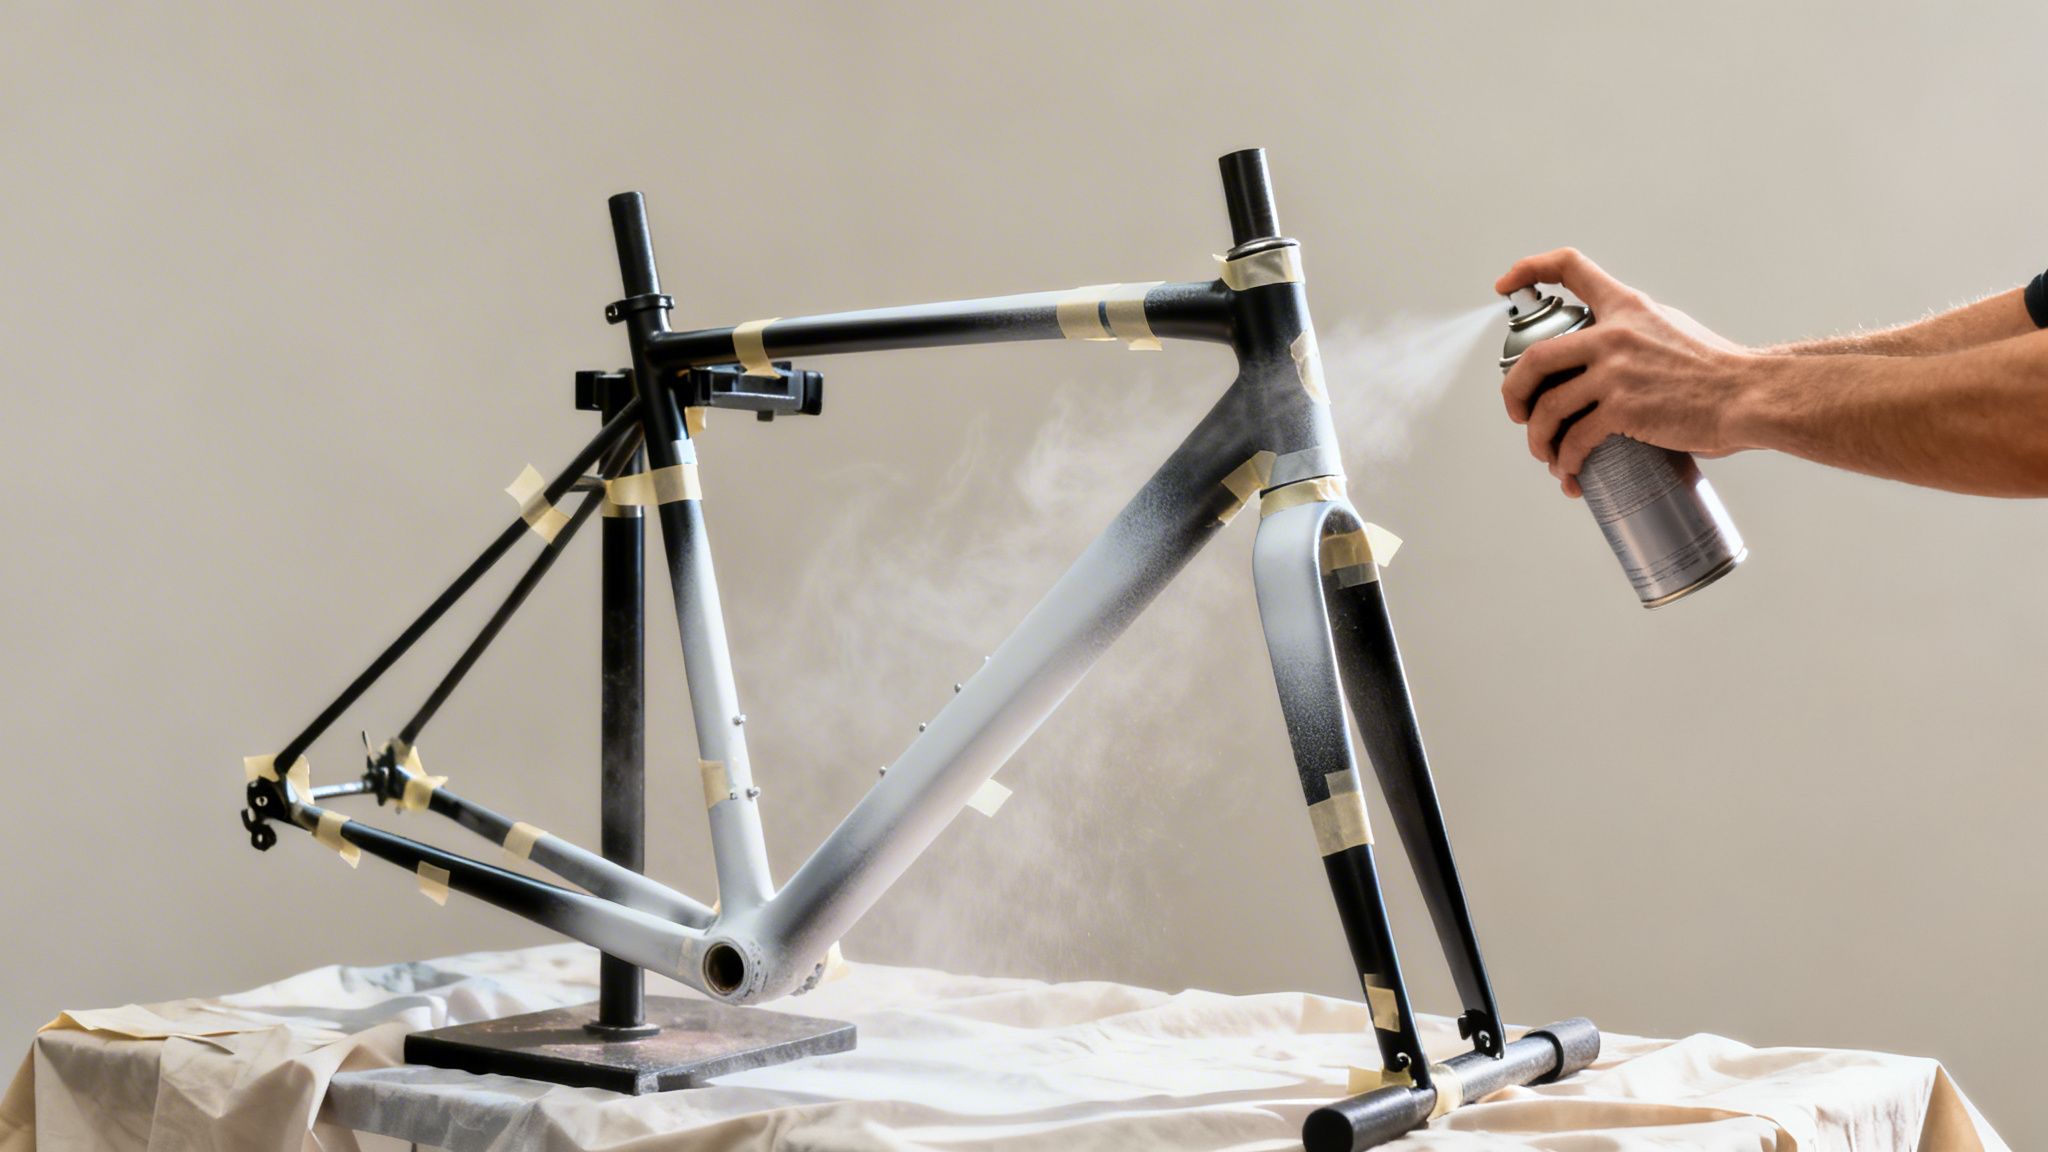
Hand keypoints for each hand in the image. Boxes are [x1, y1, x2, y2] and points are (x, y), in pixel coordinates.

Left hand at [1495, 249, 1757, 496]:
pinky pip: (1575, 440)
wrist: (1750, 396)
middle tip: (1518, 413)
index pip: (1570, 267)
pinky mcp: (1623, 409)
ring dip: (1538, 440)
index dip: (1529, 269)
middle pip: (1534, 358)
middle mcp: (1614, 334)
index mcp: (1626, 306)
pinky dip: (1566, 462)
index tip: (1504, 285)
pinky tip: (1570, 474)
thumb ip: (1634, 333)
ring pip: (1547, 408)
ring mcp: (1615, 372)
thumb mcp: (1671, 328)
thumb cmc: (1718, 371)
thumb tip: (1605, 353)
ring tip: (1548, 456)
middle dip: (1514, 392)